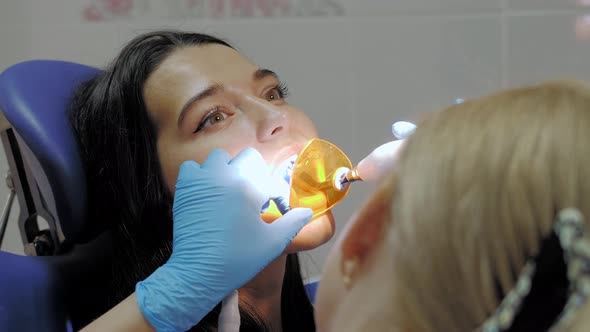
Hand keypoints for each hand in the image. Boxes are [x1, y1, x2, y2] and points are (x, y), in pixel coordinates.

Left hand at [136, 148, 312, 331]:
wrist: (198, 273)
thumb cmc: (237, 259)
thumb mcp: (273, 243)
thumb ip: (293, 223)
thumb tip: (307, 211)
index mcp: (250, 188)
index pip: (272, 181)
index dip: (279, 197)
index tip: (278, 211)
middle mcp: (226, 176)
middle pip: (249, 157)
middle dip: (256, 173)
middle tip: (255, 195)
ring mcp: (203, 179)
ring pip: (220, 158)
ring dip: (228, 170)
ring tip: (231, 191)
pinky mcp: (185, 187)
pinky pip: (193, 167)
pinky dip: (201, 175)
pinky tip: (208, 192)